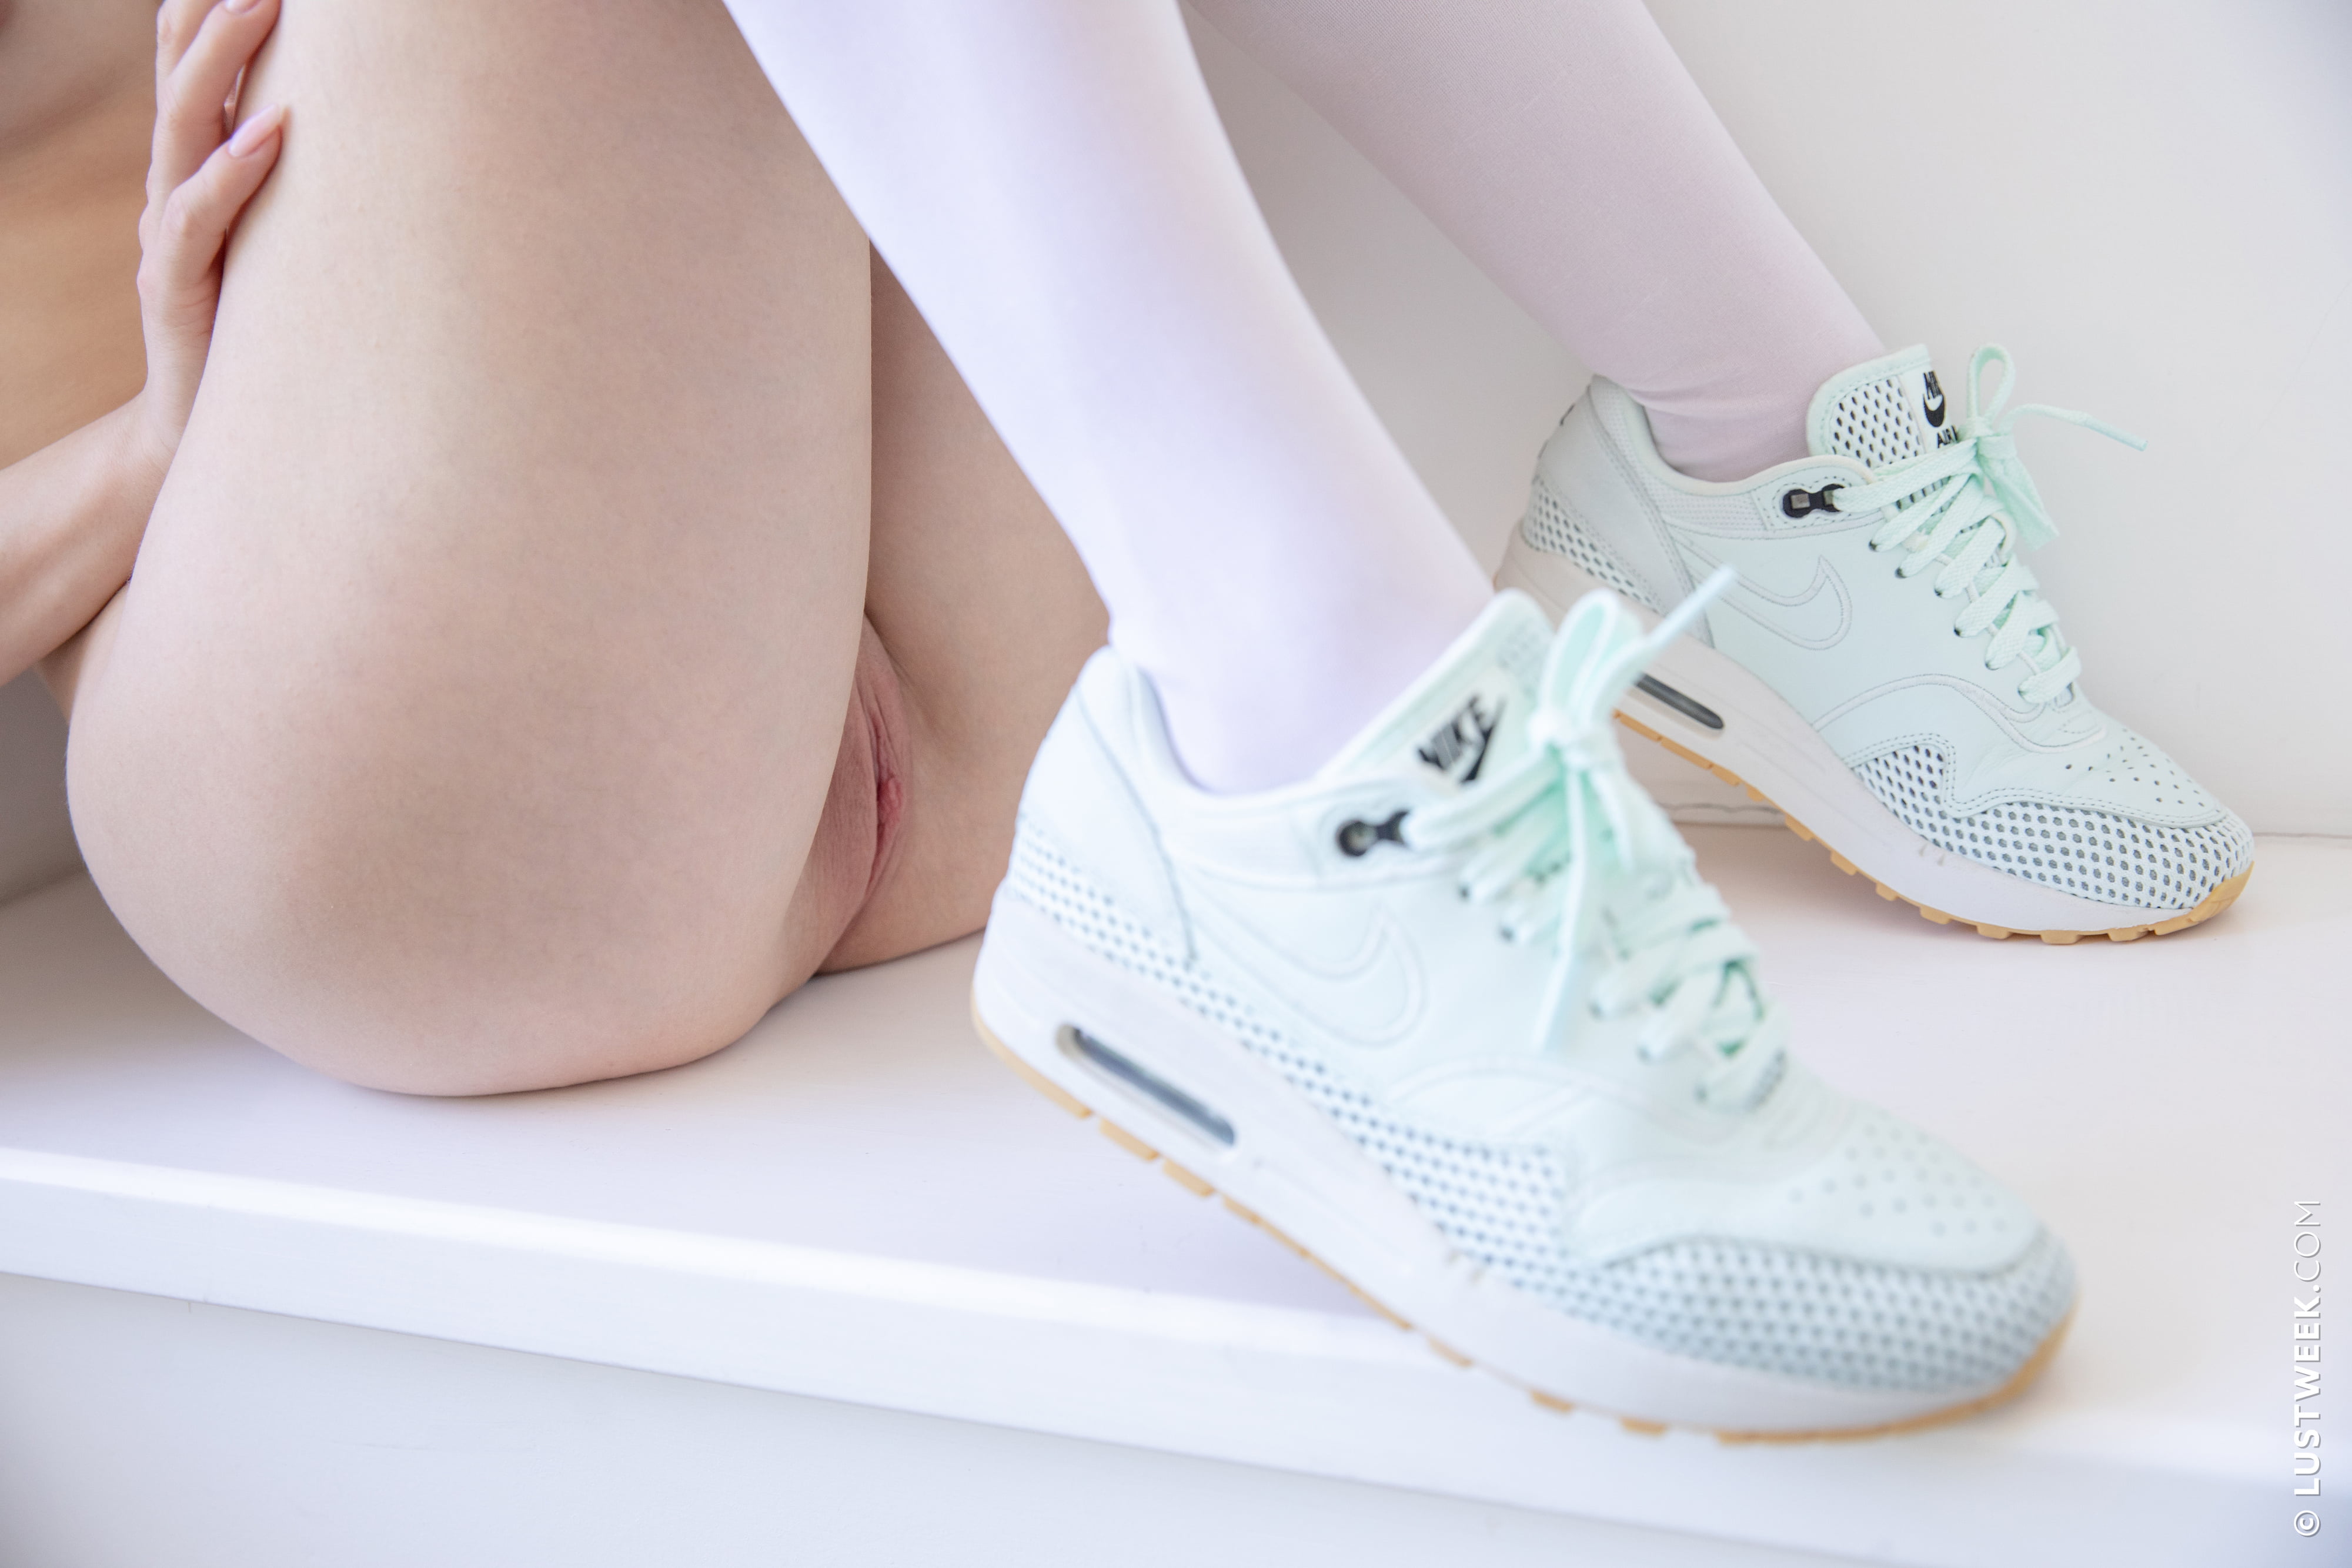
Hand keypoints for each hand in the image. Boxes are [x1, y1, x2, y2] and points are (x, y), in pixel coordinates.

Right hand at [131, 0, 286, 472]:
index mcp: (202, 176)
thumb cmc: (269, 337)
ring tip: (259, 4)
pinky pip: (197, 216)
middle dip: (218, 17)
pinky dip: (233, 171)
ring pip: (182, 128)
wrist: (211, 437)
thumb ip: (307, 200)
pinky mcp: (174, 288)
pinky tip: (272, 132)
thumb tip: (374, 152)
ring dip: (220, 62)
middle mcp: (177, 191)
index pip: (200, 76)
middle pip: (185, 81)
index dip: (215, 18)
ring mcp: (170, 235)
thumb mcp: (291, 253)